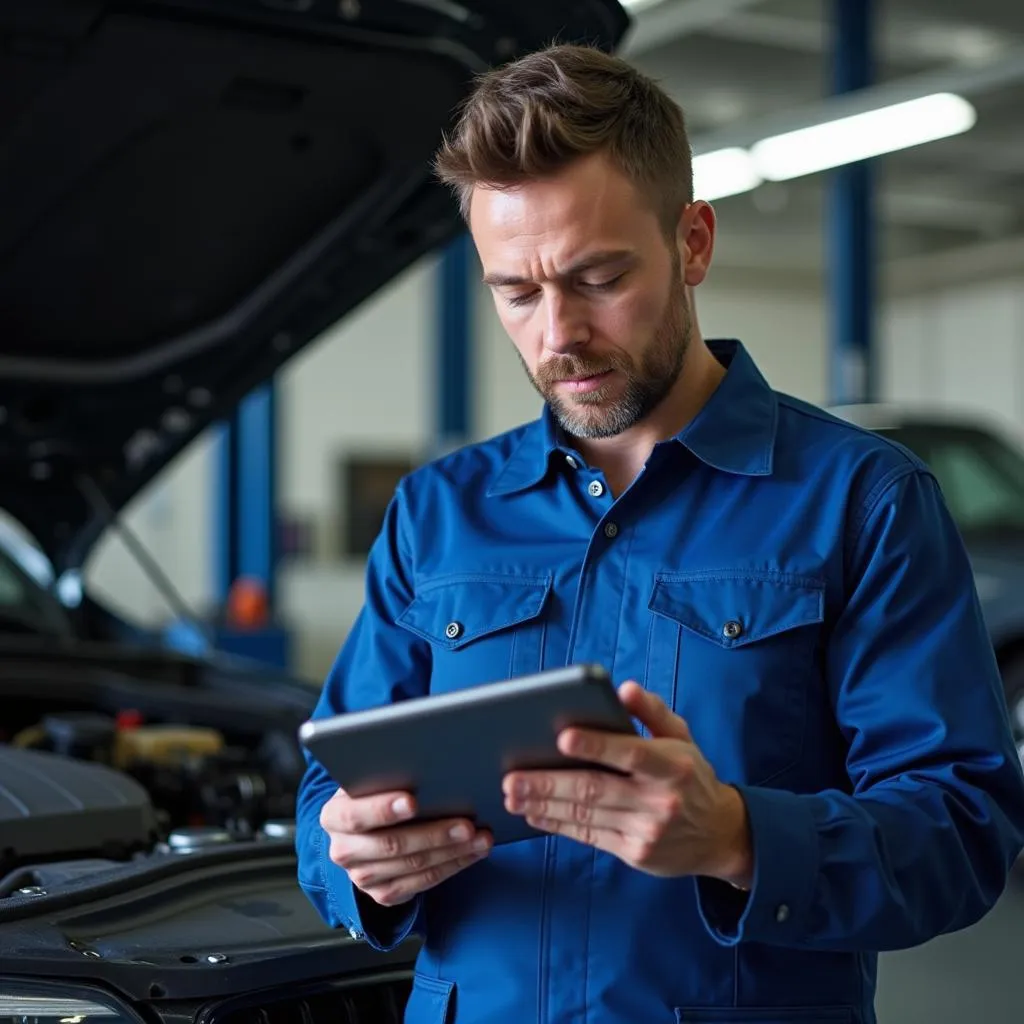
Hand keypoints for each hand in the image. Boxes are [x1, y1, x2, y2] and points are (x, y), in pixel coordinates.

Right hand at [320, 788, 491, 906]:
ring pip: (413, 866)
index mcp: (334, 816)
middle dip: (434, 834)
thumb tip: (425, 762)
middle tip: (467, 823)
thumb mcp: (370, 779)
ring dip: (452, 852)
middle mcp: (343, 851)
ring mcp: (362, 877)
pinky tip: (472, 852)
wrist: (363, 830)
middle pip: (391, 845)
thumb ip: (386, 773)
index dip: (382, 809)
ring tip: (480, 837)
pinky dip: (452, 866)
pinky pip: (422, 884)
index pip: (354, 815)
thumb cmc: (374, 793)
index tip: (413, 800)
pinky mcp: (383, 894)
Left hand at [503, 682, 752, 885]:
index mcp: (672, 764)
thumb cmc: (690, 775)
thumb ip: (652, 712)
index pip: (631, 752)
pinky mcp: (635, 853)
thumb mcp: (681, 737)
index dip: (597, 744)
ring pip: (586, 815)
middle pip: (597, 789)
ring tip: (511, 794)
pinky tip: (534, 813)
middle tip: (511, 777)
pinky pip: (589, 836)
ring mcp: (646, 830)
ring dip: (544, 804)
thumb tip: (624, 689)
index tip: (562, 736)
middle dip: (549, 783)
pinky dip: (558, 824)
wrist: (719, 835)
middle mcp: (660, 799)